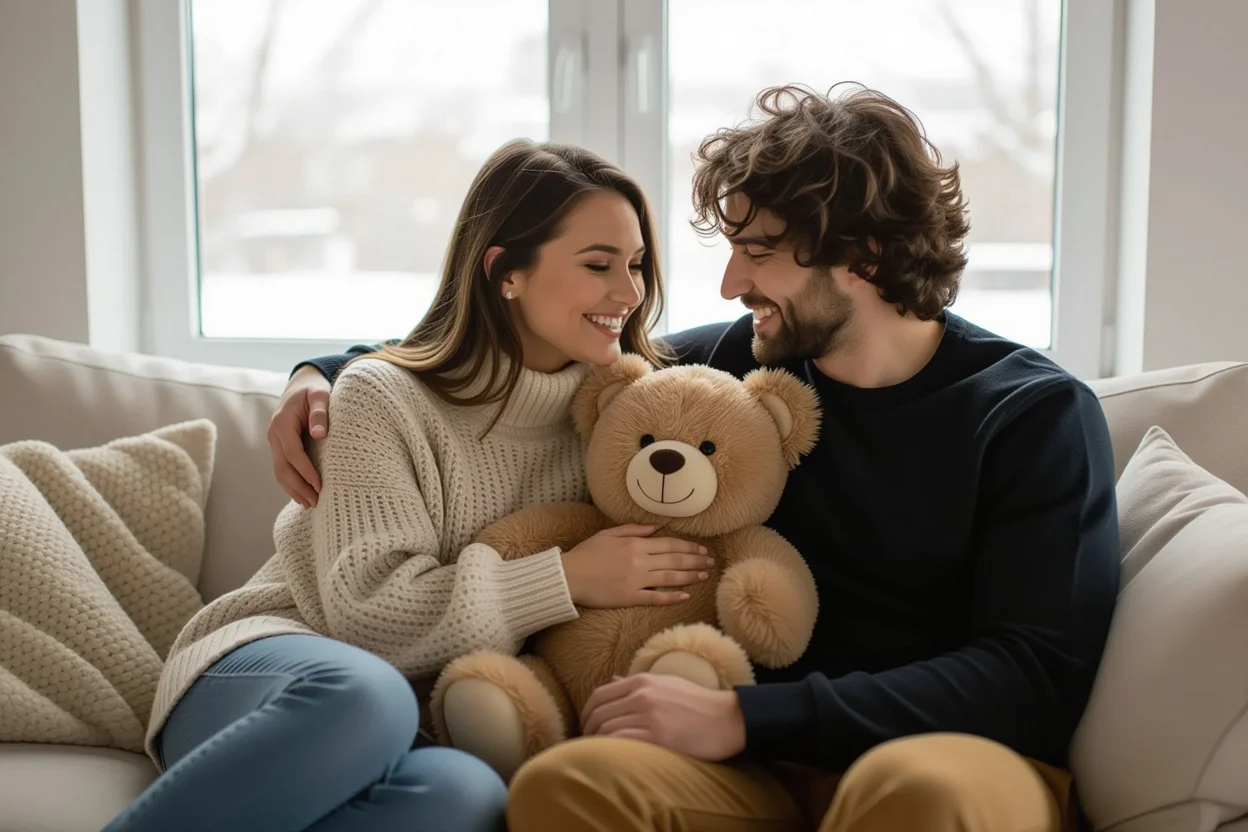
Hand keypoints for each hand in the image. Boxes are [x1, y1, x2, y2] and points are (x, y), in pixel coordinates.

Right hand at [268, 365, 330, 507]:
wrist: (301, 383)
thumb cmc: (314, 389)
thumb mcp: (321, 394)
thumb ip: (321, 412)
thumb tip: (319, 435)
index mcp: (282, 423)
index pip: (293, 453)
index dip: (305, 471)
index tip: (320, 485)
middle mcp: (274, 434)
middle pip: (282, 467)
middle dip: (298, 487)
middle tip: (315, 502)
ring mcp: (274, 441)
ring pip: (279, 470)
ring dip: (293, 489)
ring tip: (309, 504)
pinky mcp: (279, 445)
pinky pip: (282, 467)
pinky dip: (290, 482)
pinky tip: (302, 494)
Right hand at [561, 525, 713, 607]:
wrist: (568, 576)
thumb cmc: (585, 554)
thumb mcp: (608, 534)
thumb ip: (633, 529)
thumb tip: (657, 527)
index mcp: (635, 544)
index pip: (670, 544)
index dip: (689, 547)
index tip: (702, 549)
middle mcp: (640, 561)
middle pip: (675, 559)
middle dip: (696, 560)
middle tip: (711, 562)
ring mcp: (636, 580)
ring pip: (671, 577)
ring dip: (690, 576)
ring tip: (705, 575)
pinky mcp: (630, 597)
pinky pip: (656, 596)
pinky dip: (672, 596)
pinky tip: (686, 595)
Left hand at [581, 673, 746, 760]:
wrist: (728, 719)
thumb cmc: (698, 703)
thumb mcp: (666, 683)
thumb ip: (637, 684)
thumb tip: (612, 680)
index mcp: (642, 681)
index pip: (599, 695)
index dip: (586, 713)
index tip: (586, 725)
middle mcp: (642, 695)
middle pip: (598, 713)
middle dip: (588, 729)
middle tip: (588, 742)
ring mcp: (649, 716)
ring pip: (606, 729)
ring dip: (596, 742)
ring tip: (598, 752)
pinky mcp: (658, 737)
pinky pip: (621, 742)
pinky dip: (610, 749)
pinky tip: (611, 756)